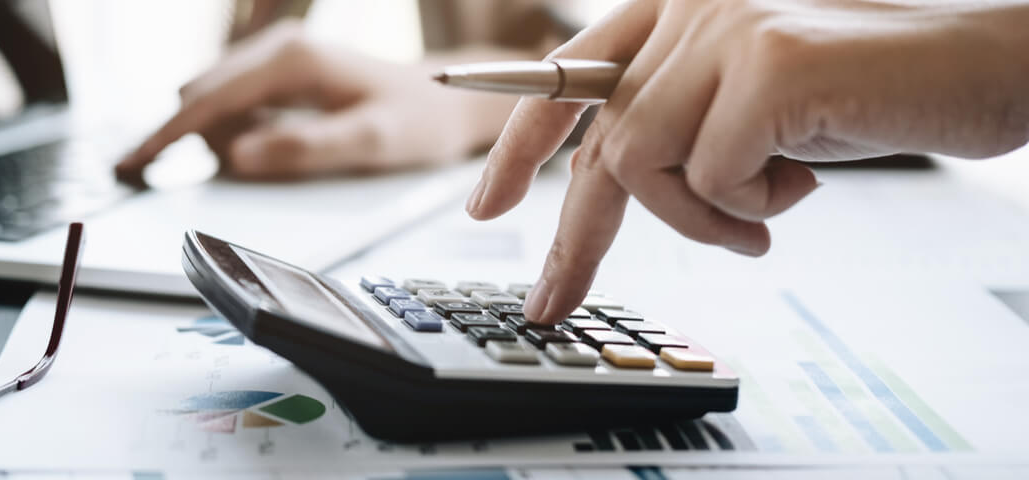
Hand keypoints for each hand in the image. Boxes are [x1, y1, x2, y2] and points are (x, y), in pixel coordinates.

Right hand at [116, 21, 520, 183]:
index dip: (164, 137)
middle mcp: (278, 49)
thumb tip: (237, 158)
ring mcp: (276, 57)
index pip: (207, 102)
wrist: (446, 100)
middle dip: (193, 143)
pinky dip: (236, 131)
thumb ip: (302, 151)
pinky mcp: (280, 72)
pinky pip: (235, 104)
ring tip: (282, 155)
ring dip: (222, 139)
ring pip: (214, 102)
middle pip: (201, 99)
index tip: (130, 166)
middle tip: (230, 176)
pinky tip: (273, 145)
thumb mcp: (368, 144)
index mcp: (292, 60)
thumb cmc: (415, 121)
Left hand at [468, 0, 1028, 323]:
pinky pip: (710, 174)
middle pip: (601, 138)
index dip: (519, 143)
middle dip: (580, 234)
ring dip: (700, 216)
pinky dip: (750, 206)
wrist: (984, 66)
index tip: (486, 204)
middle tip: (558, 296)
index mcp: (680, 8)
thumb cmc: (871, 91)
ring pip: (643, 161)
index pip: (569, 77)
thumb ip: (682, 123)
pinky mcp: (768, 61)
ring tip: (764, 214)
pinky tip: (801, 183)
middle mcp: (691, 3)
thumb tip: (610, 180)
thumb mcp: (751, 108)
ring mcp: (726, 25)